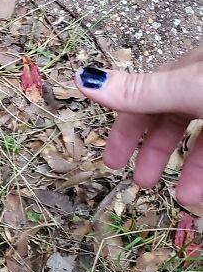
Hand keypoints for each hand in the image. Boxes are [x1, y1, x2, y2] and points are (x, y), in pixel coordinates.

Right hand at [75, 45, 202, 211]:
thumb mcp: (185, 88)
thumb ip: (138, 91)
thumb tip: (82, 79)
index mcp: (184, 74)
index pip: (145, 102)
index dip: (126, 132)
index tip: (112, 162)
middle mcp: (202, 89)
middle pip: (172, 121)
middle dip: (154, 153)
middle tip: (142, 182)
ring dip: (190, 171)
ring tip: (184, 198)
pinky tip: (202, 192)